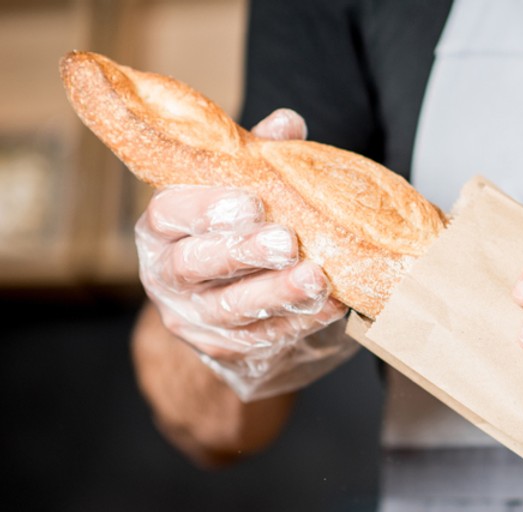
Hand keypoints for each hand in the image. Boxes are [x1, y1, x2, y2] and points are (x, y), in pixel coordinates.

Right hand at [134, 109, 356, 400]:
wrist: (229, 311)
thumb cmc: (236, 235)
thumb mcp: (242, 193)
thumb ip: (259, 160)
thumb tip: (288, 123)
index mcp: (163, 228)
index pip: (170, 214)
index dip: (207, 208)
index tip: (250, 202)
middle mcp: (168, 275)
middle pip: (197, 264)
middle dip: (244, 252)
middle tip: (287, 242)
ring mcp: (194, 317)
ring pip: (232, 307)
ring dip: (278, 293)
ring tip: (318, 279)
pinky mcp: (226, 349)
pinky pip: (263, 337)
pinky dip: (300, 321)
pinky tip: (332, 306)